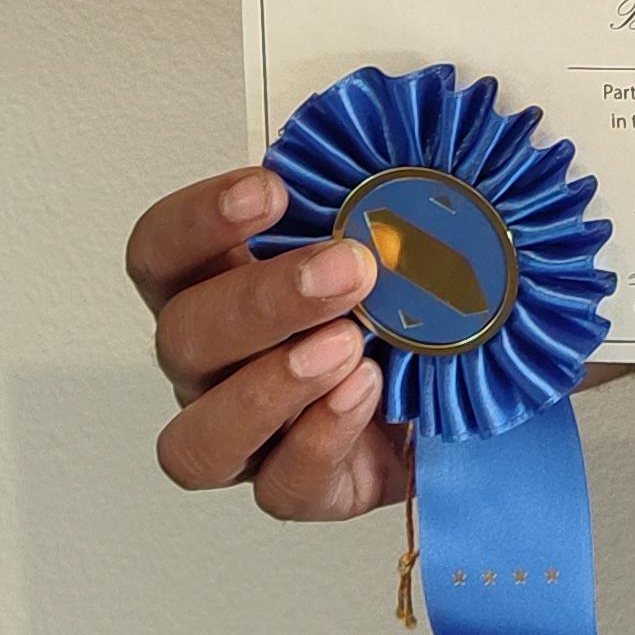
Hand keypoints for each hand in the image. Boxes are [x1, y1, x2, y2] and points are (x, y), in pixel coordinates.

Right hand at [127, 168, 407, 519]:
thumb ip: (378, 197)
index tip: (270, 189)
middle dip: (262, 300)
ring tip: (348, 346)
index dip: (197, 221)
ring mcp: (251, 437)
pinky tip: (366, 393)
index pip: (161, 252)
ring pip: (201, 438)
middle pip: (182, 339)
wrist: (473, 384)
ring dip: (269, 387)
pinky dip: (320, 439)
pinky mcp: (304, 488)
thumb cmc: (417, 297)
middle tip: (349, 268)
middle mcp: (217, 366)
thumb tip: (399, 145)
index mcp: (221, 285)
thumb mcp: (401, 236)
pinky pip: (280, 486)